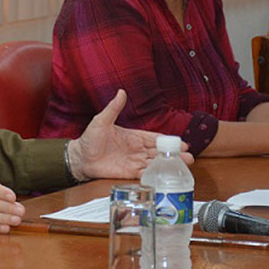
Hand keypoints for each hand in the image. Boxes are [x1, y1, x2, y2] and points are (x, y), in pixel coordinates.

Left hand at [67, 89, 192, 180]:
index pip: (154, 138)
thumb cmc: (90, 139)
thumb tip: (121, 92)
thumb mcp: (101, 121)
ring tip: (185, 165)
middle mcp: (137, 149)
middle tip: (189, 156)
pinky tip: (166, 176)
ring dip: (169, 165)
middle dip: (174, 154)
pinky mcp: (128, 173)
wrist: (80, 157)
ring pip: (156, 163)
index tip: (181, 142)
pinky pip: (145, 174)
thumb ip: (113, 108)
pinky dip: (156, 175)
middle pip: (159, 152)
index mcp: (133, 136)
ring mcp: (134, 161)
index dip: (168, 140)